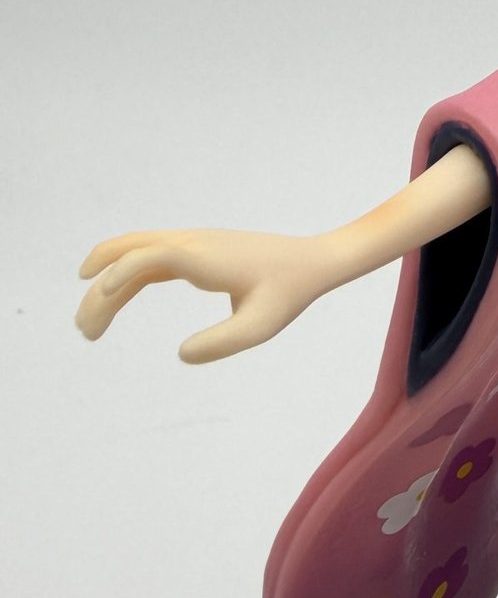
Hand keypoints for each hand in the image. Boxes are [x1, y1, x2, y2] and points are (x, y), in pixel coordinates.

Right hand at [76, 227, 341, 362]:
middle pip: (132, 253)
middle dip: (101, 288)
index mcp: (206, 256)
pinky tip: (114, 295)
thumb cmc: (289, 292)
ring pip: (136, 253)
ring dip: (108, 283)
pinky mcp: (197, 251)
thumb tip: (180, 354)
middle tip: (85, 333)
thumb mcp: (260, 326)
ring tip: (90, 327)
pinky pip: (151, 257)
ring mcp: (193, 244)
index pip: (153, 252)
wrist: (313, 262)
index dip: (121, 270)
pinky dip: (126, 275)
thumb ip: (222, 343)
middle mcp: (194, 243)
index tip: (102, 295)